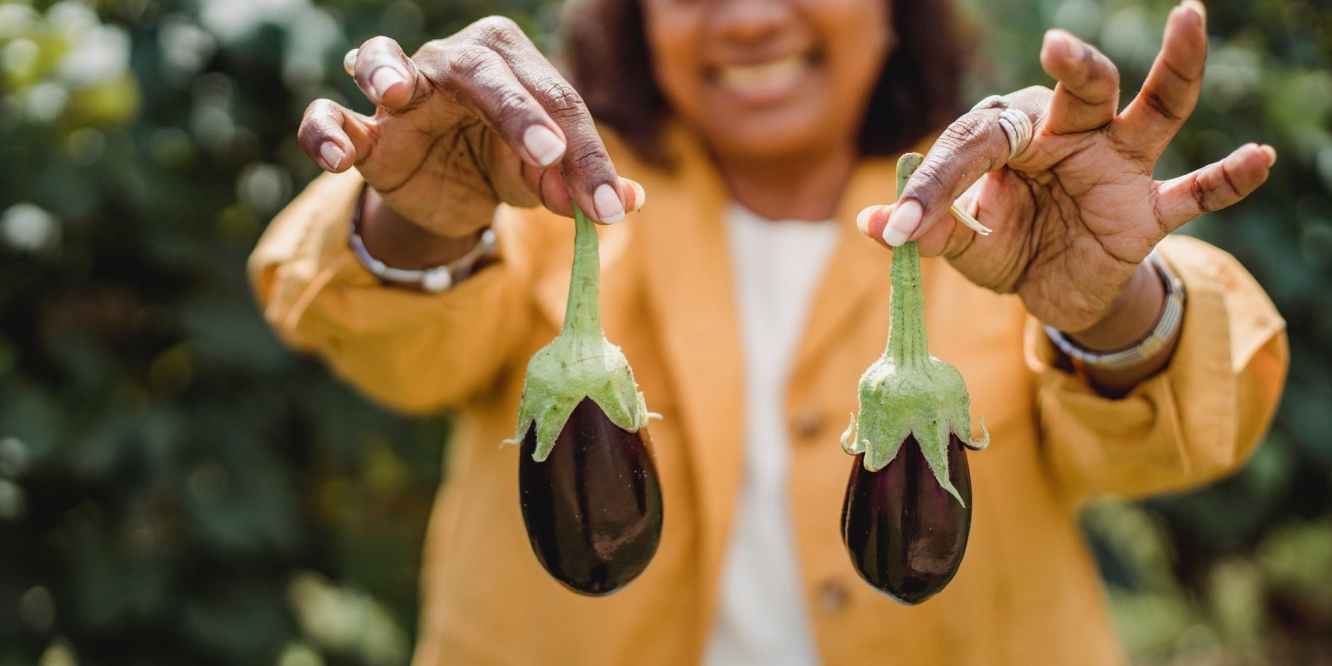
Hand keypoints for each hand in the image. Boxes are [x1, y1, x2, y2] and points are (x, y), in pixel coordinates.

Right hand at [296, 16, 643, 240]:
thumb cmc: (505, 162)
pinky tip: (337, 158)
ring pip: (382, 58)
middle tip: (549, 157)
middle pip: (483, 72)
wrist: (450, 190)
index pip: (558, 103)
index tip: (608, 208)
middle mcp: (454, 60)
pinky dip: (325, 132)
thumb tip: (629, 202)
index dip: (587, 158)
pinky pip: (328, 116)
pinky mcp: (363, 129)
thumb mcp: (546, 178)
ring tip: (395, 94)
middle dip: (519, 114)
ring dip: (385, 70)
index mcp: (512, 62)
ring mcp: (400, 88)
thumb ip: (580, 187)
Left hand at [856, 1, 1274, 333]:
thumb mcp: (962, 243)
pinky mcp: (1148, 208)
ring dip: (1172, 69)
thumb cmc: (1005, 244)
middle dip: (1072, 67)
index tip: (901, 225)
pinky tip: (1260, 159)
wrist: (1051, 290)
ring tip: (1187, 21)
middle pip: (1078, 89)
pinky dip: (1228, 178)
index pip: (977, 142)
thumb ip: (929, 230)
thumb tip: (873, 225)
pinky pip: (1196, 191)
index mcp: (1013, 136)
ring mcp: (1117, 166)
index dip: (937, 184)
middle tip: (1055, 47)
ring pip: (1152, 109)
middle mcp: (1070, 135)